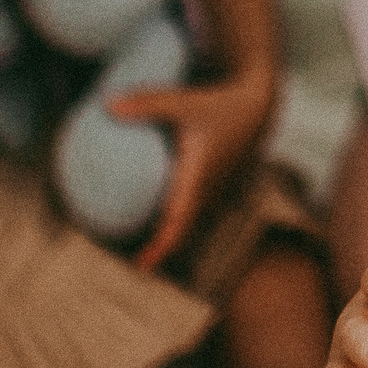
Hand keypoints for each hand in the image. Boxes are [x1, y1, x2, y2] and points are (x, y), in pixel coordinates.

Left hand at [108, 66, 274, 270]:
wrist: (259, 104)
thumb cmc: (223, 103)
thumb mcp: (186, 101)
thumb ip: (148, 103)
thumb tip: (108, 105)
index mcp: (199, 176)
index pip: (180, 220)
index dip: (161, 246)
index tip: (142, 266)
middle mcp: (208, 188)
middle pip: (182, 229)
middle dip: (159, 248)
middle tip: (133, 264)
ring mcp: (213, 187)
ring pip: (188, 220)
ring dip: (168, 234)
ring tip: (140, 244)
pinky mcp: (214, 181)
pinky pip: (192, 207)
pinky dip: (174, 217)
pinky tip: (157, 212)